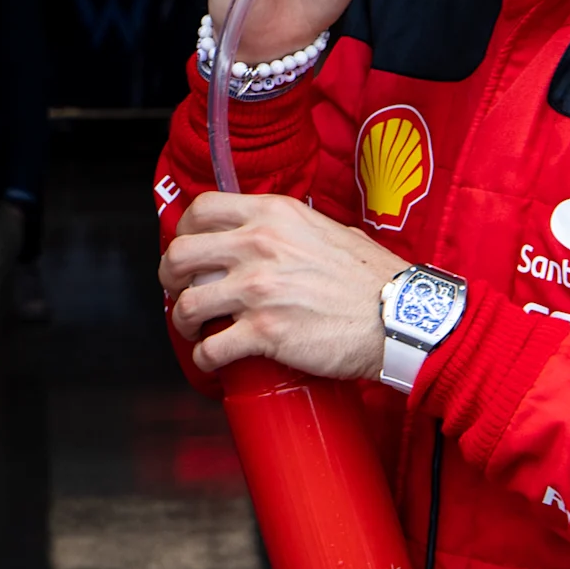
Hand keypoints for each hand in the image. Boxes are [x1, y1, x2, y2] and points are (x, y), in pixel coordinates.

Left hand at [158, 190, 406, 379]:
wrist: (399, 317)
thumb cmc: (371, 279)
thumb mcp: (327, 229)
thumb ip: (288, 229)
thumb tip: (263, 236)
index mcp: (273, 215)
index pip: (202, 209)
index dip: (184, 231)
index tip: (188, 249)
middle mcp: (258, 246)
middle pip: (180, 255)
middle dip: (170, 278)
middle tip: (180, 291)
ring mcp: (258, 289)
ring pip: (186, 304)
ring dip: (184, 322)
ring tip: (197, 330)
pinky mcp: (263, 332)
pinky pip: (210, 348)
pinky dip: (204, 358)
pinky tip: (212, 359)